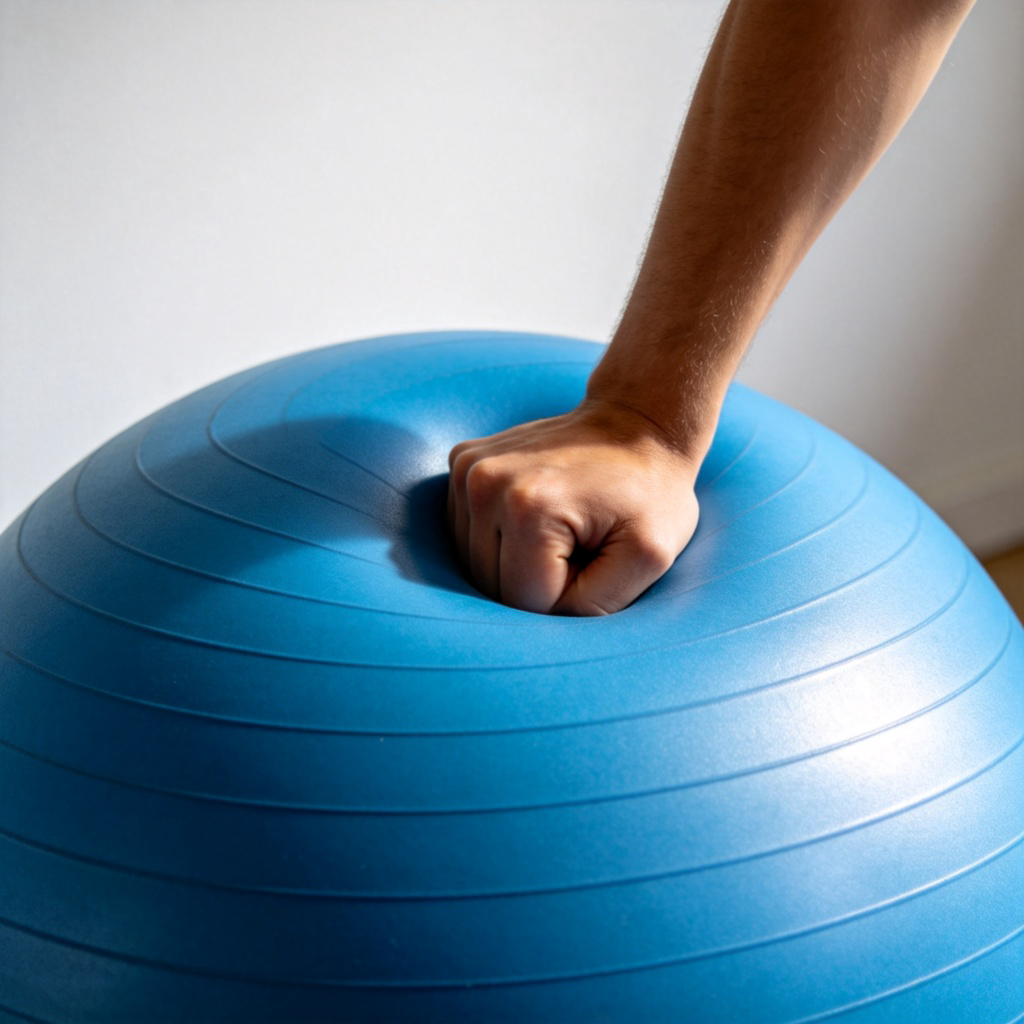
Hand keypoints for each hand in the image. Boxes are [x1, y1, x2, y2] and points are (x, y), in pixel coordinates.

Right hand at [447, 401, 700, 614]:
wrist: (637, 422)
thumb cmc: (651, 494)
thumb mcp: (651, 556)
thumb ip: (597, 606)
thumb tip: (542, 630)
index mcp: (527, 508)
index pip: (524, 604)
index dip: (567, 597)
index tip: (597, 559)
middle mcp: (484, 484)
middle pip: (491, 586)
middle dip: (540, 583)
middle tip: (582, 545)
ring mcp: (465, 469)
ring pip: (474, 565)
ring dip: (517, 564)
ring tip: (560, 530)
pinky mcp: (460, 463)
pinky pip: (465, 535)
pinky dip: (498, 540)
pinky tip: (534, 518)